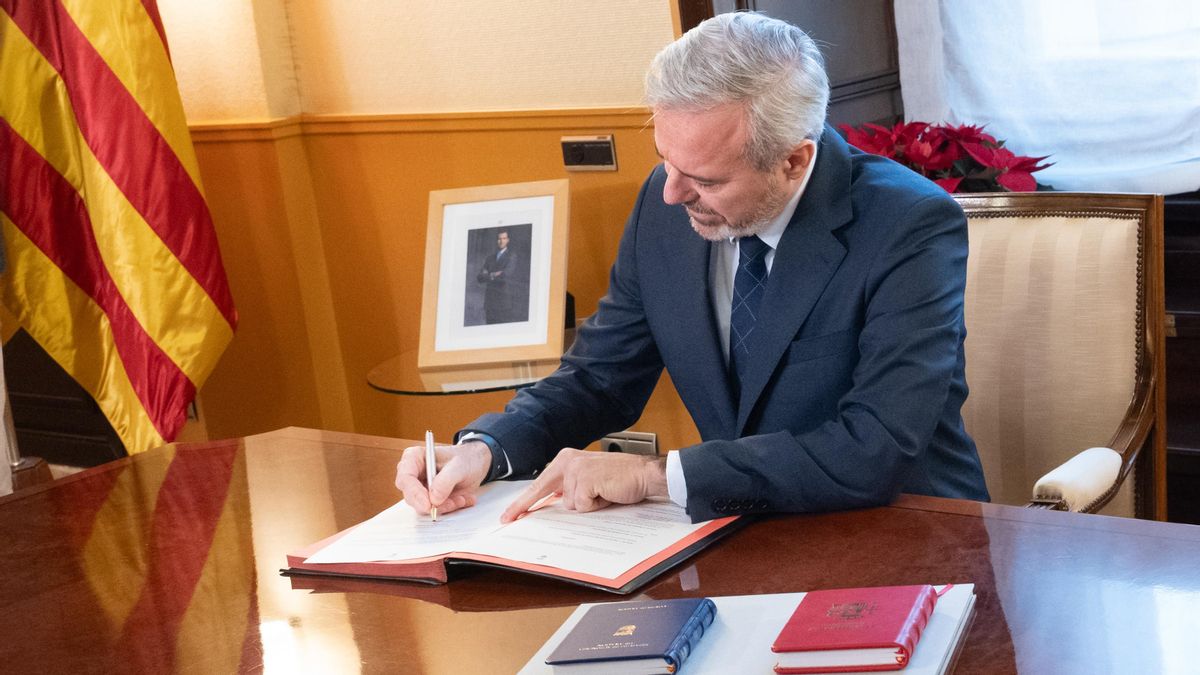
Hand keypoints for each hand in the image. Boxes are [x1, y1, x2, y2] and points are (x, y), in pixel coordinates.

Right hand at [395, 440, 490, 515]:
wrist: (475, 464)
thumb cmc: (465, 458)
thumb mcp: (460, 466)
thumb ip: (446, 480)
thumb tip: (433, 499)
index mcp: (414, 458)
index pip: (405, 478)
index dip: (415, 493)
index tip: (428, 505)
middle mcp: (414, 474)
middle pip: (411, 496)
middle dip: (432, 504)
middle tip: (452, 503)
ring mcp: (420, 488)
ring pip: (424, 507)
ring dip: (445, 506)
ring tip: (462, 498)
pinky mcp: (429, 500)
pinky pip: (435, 511)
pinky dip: (450, 508)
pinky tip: (463, 499)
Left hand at [500, 448, 667, 522]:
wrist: (644, 473)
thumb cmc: (620, 477)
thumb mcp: (589, 478)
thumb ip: (570, 486)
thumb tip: (553, 502)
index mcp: (566, 458)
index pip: (540, 484)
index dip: (523, 501)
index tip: (508, 515)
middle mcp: (568, 461)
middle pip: (540, 491)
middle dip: (525, 506)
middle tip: (507, 519)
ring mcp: (575, 470)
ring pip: (569, 505)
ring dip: (587, 504)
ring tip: (603, 493)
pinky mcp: (585, 480)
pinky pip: (583, 506)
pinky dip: (596, 506)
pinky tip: (607, 493)